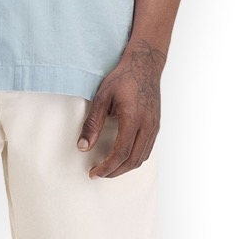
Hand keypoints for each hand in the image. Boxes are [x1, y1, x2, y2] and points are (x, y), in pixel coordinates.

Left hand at [77, 40, 165, 177]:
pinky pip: (147, 150)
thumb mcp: (102, 96)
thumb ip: (93, 123)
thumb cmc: (123, 77)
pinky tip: (123, 157)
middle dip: (115, 171)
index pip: (121, 153)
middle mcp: (148, 126)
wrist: (145, 64)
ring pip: (142, 157)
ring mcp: (154, 126)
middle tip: (99, 173)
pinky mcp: (156, 125)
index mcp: (133, 119)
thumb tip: (82, 147)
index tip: (94, 172)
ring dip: (125, 167)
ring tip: (109, 168)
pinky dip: (134, 158)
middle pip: (133, 160)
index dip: (107, 167)